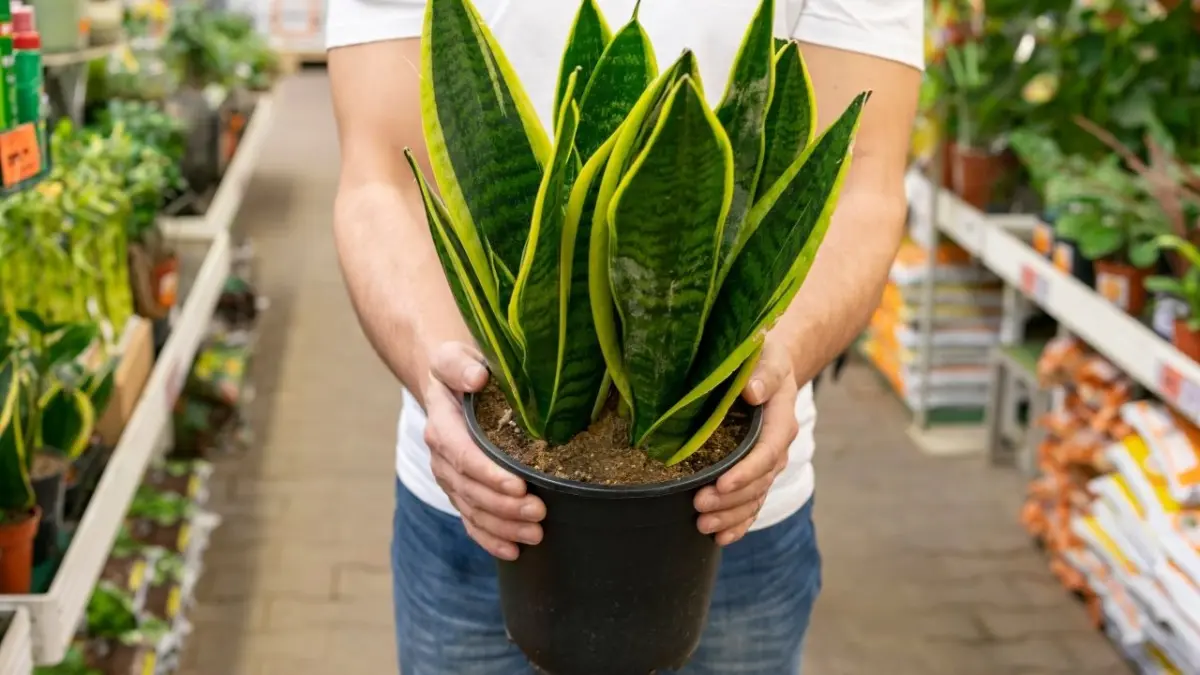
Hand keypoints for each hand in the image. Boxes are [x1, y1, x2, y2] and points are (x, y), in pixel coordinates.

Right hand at [422, 342, 545, 559]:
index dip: (489, 474)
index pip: (463, 456)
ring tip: (536, 535)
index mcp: (442, 426)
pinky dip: (490, 539)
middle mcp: (442, 457)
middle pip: (471, 490)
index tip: (519, 485)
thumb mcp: (453, 356)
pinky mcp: (461, 491)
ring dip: (503, 526)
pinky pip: (471, 521)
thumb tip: (477, 377)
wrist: (447, 385)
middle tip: (540, 513)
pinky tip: (513, 552)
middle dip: (504, 507)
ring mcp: (450, 478)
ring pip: (473, 510)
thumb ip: (459, 364)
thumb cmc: (459, 369)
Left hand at [694, 337, 798, 545]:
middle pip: (758, 482)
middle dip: (730, 499)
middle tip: (699, 506)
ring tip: (703, 525)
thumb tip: (752, 391)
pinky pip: (752, 504)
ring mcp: (767, 464)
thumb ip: (763, 373)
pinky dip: (739, 523)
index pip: (766, 453)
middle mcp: (777, 448)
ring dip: (731, 516)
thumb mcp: (767, 357)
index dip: (745, 472)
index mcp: (781, 421)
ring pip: (754, 498)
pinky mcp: (755, 473)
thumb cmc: (763, 358)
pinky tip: (721, 538)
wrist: (768, 366)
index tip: (721, 483)